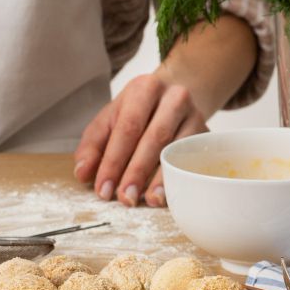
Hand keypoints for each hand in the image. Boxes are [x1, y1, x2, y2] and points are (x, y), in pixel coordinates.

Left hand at [72, 73, 207, 207]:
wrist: (176, 95)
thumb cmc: (138, 111)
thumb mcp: (111, 119)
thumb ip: (93, 145)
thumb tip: (82, 173)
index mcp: (143, 89)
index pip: (127, 127)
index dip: (114, 160)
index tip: (103, 188)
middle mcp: (173, 98)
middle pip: (154, 138)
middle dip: (136, 171)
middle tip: (125, 197)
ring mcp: (195, 115)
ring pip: (177, 149)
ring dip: (161, 178)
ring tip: (148, 200)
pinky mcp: (207, 133)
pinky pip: (194, 159)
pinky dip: (180, 178)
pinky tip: (170, 193)